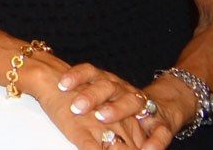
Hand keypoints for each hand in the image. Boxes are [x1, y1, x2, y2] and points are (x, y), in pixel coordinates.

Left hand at [58, 62, 173, 148]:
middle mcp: (123, 89)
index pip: (89, 72)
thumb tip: (47, 92)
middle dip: (92, 95)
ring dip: (117, 109)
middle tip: (76, 106)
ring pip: (132, 101)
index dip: (76, 76)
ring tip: (101, 117)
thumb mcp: (99, 96)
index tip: (60, 85)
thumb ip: (79, 97)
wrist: (165, 106)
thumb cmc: (118, 102)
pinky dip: (154, 141)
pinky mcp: (162, 122)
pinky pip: (160, 130)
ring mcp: (143, 104)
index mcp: (106, 81)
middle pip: (107, 86)